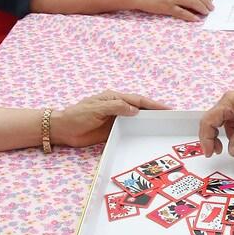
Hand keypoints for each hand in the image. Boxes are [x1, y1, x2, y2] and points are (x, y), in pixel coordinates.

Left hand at [52, 91, 171, 146]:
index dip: (154, 104)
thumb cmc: (77, 115)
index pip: (138, 100)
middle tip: (170, 119)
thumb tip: (135, 110)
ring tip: (162, 128)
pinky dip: (138, 132)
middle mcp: (117, 107)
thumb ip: (116, 108)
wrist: (63, 129)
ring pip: (136, 120)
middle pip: (140, 109)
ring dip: (148, 123)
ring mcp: (115, 119)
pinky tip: (146, 136)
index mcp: (114, 98)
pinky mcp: (112, 130)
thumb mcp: (97, 109)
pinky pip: (128, 130)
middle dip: (155, 112)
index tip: (168, 109)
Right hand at [199, 86, 233, 156]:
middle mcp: (227, 103)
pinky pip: (229, 123)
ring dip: (219, 136)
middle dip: (210, 138)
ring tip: (224, 148)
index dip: (206, 138)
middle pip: (211, 122)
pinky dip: (229, 133)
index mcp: (227, 102)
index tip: (209, 152)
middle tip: (214, 152)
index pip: (208, 121)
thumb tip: (231, 152)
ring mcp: (233, 106)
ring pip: (219, 123)